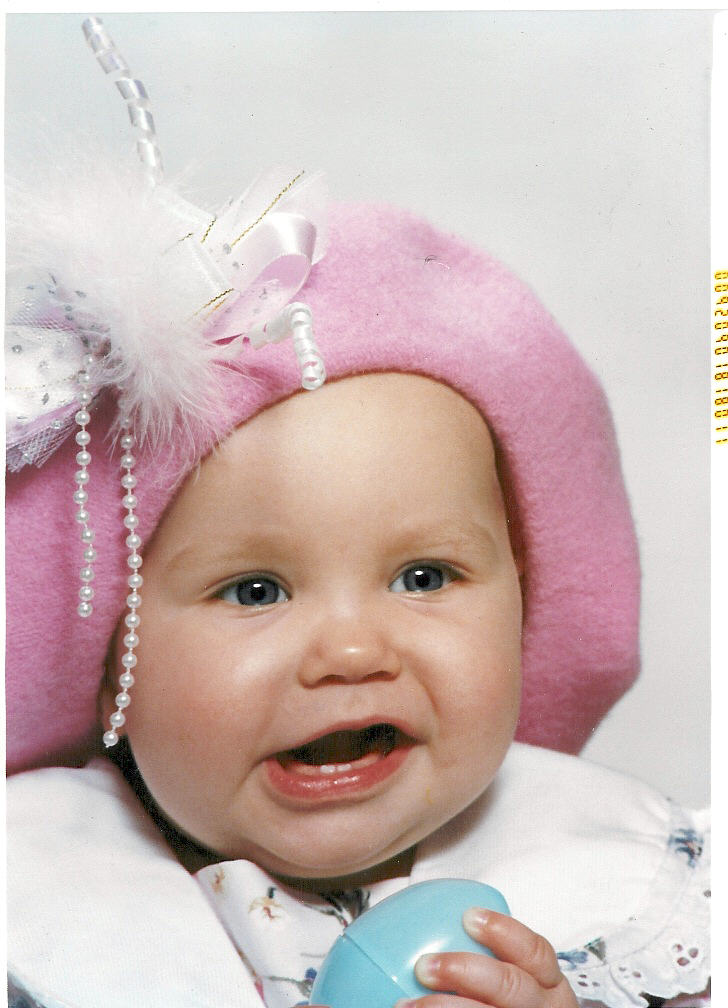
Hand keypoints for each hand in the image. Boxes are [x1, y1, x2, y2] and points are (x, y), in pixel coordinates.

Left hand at [394, 908, 577, 1007]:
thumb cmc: (506, 1000)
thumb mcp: (517, 977)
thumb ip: (487, 956)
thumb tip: (425, 927)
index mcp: (548, 983)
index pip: (535, 952)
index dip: (503, 930)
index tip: (468, 916)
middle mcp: (541, 1007)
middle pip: (510, 986)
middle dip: (465, 971)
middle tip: (424, 966)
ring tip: (408, 1005)